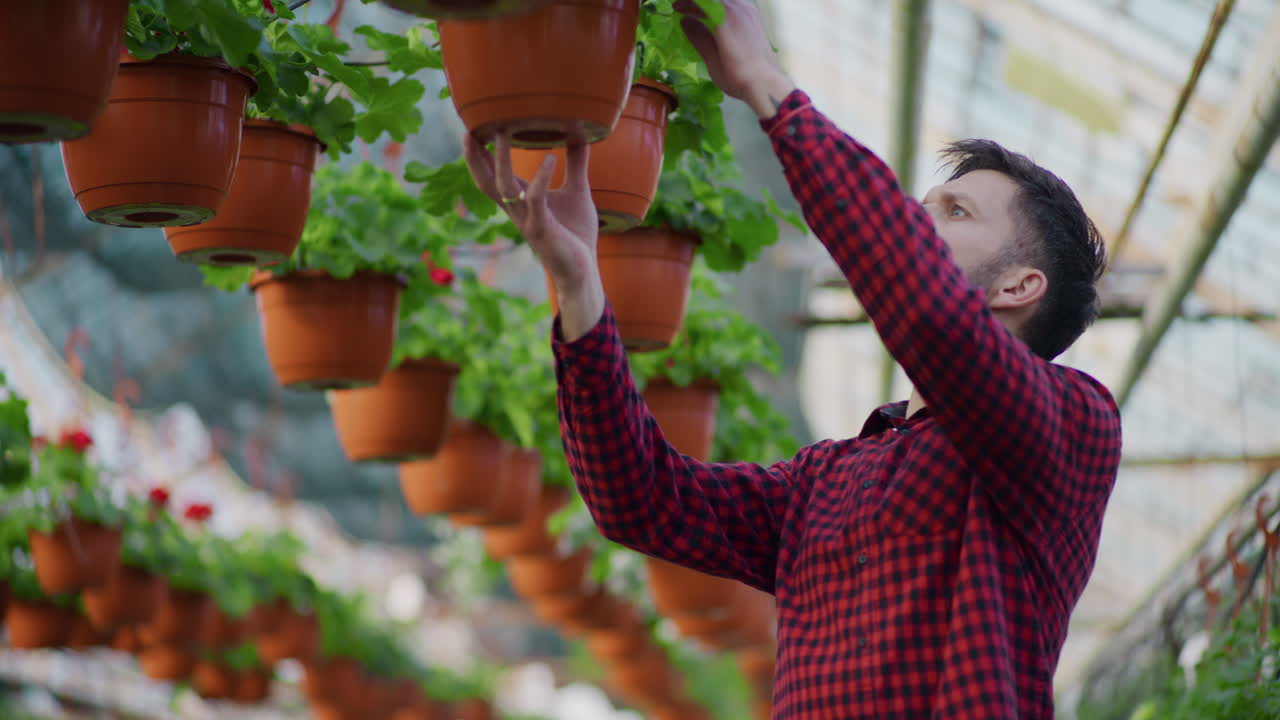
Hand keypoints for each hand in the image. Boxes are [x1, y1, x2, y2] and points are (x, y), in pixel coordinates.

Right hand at [464, 130, 604, 340]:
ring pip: (503, 188)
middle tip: (467, 128)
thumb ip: (575, 163)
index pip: (492, 174)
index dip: (480, 153)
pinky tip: (550, 159)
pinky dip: (541, 178)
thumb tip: (579, 133)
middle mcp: (517, 209)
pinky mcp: (541, 229)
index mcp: (520, 200)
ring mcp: (526, 219)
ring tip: (502, 133)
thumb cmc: (576, 234)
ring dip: (500, 161)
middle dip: (474, 157)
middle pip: (485, 181)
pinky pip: (536, 200)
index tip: (474, 126)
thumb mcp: (577, 190)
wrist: (584, 270)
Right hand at [675, 0, 796, 118]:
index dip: (687, 2)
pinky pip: (734, 3)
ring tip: (696, 13)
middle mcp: (740, 8)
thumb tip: (685, 20)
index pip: (703, 1)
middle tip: (682, 8)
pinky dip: (720, 7)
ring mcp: (749, 11)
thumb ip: (699, 37)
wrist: (767, 84)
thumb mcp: (713, 60)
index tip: (675, 7)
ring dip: (709, 4)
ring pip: (724, 0)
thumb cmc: (738, 77)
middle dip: (696, 3)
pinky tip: (714, 17)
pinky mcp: (754, 17)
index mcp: (726, 18)